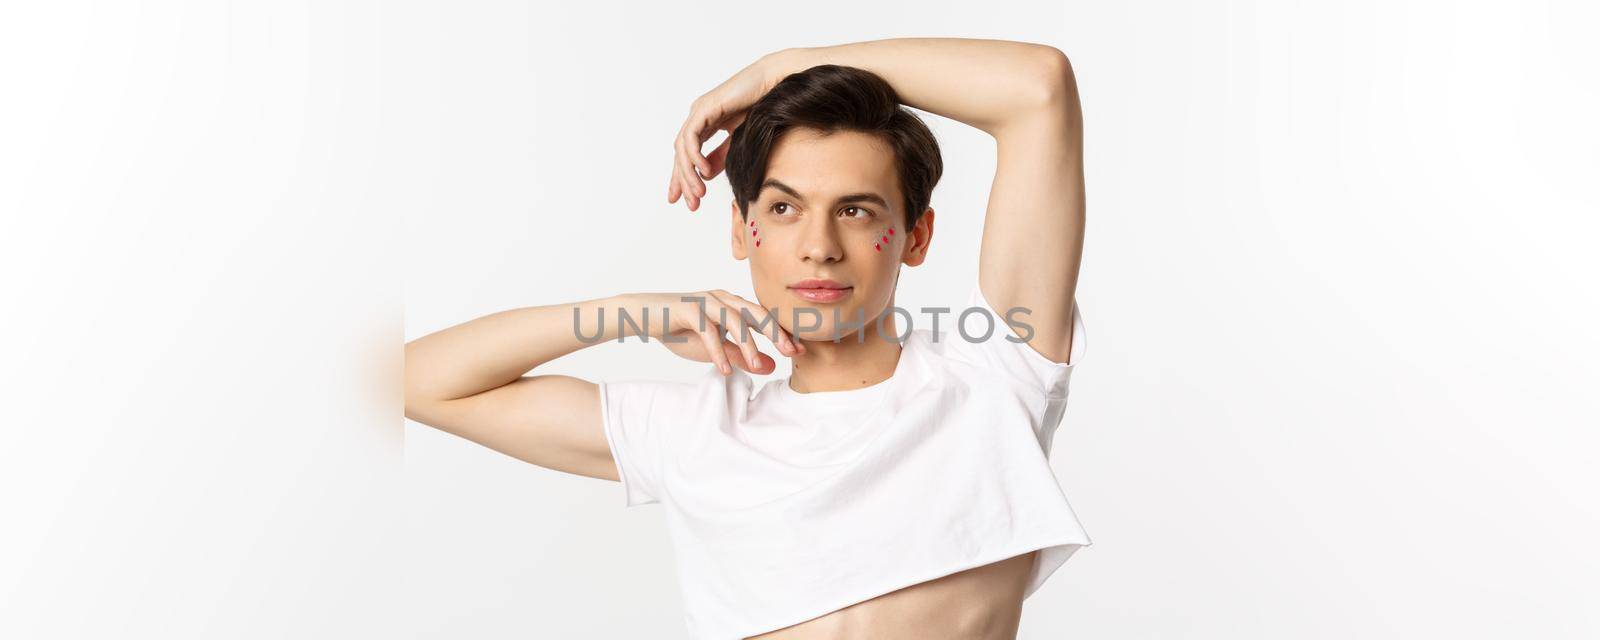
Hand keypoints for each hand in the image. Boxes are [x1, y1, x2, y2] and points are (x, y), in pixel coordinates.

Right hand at [633, 289, 804, 375]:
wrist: (643, 317)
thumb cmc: (680, 331)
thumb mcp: (716, 349)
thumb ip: (741, 356)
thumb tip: (771, 366)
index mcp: (732, 305)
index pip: (763, 318)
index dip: (783, 334)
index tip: (802, 351)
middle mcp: (722, 298)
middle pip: (756, 313)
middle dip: (776, 333)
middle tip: (792, 352)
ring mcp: (705, 301)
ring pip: (734, 320)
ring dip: (747, 344)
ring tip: (757, 365)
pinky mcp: (688, 309)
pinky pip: (707, 330)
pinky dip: (717, 350)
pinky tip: (724, 369)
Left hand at [666, 53, 785, 211]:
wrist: (774, 85)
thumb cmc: (761, 107)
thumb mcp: (738, 140)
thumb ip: (720, 156)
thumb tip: (703, 175)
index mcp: (704, 124)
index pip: (687, 155)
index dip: (683, 178)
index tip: (685, 201)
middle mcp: (698, 118)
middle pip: (681, 154)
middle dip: (683, 181)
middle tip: (691, 204)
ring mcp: (699, 111)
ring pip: (683, 147)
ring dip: (688, 173)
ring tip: (698, 192)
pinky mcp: (705, 108)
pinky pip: (691, 136)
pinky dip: (695, 155)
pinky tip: (703, 170)